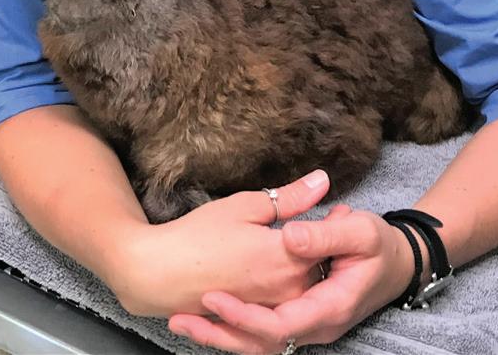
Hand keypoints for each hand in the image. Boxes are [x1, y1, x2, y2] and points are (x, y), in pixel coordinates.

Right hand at [110, 170, 331, 316]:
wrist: (158, 274)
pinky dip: (291, 289)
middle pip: (321, 267)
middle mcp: (284, 290)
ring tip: (301, 246)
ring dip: (312, 268)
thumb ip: (290, 198)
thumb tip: (323, 180)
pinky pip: (286, 304)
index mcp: (286, 259)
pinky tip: (280, 270)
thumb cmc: (198, 236)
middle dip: (328, 247)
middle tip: (331, 221)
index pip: (328, 240)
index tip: (339, 209)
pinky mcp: (256, 318)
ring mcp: (271, 309)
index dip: (336, 223)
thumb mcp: (245, 206)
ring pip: (305, 288)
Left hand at [169, 207, 416, 352]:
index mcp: (330, 308)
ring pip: (258, 344)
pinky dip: (233, 328)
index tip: (213, 297)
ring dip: (220, 334)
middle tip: (182, 316)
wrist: (397, 262)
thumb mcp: (359, 231)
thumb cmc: (378, 245)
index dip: (245, 316)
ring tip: (181, 321)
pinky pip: (262, 334)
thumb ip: (324, 234)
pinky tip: (205, 316)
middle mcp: (316, 326)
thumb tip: (290, 237)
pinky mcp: (298, 318)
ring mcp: (307, 326)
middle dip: (221, 332)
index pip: (281, 326)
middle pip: (262, 343)